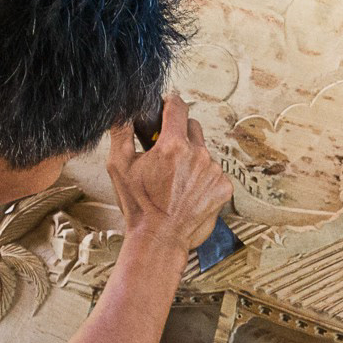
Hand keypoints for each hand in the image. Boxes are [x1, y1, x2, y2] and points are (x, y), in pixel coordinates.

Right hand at [106, 93, 233, 253]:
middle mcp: (198, 155)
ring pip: (203, 151)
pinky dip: (203, 177)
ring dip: (191, 159)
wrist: (159, 239)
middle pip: (192, 127)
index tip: (166, 107)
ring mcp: (214, 171)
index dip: (169, 103)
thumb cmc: (139, 206)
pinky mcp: (224, 187)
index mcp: (173, 146)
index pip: (177, 106)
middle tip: (165, 154)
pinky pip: (214, 172)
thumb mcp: (119, 166)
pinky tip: (188, 191)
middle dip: (178, 135)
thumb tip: (122, 110)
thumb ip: (121, 132)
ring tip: (175, 180)